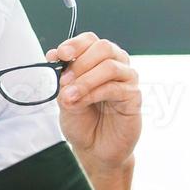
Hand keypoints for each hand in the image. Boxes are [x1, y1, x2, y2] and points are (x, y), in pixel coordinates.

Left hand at [46, 32, 141, 173]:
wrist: (94, 148)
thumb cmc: (82, 121)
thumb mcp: (65, 98)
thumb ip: (63, 78)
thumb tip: (55, 56)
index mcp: (97, 61)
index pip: (90, 40)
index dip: (74, 44)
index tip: (59, 54)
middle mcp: (115, 65)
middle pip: (104, 47)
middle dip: (80, 63)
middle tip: (64, 81)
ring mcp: (127, 80)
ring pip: (110, 66)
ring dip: (85, 80)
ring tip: (70, 96)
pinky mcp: (133, 97)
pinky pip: (115, 88)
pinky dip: (94, 93)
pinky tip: (81, 102)